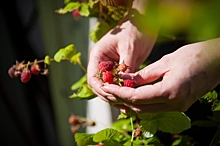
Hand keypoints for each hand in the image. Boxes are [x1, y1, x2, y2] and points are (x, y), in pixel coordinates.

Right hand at [87, 20, 156, 100]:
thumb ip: (125, 66)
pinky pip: (120, 85)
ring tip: (127, 107)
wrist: (144, 23)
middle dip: (109, 96)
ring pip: (110, 87)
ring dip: (116, 97)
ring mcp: (111, 68)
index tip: (111, 95)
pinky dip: (124, 93)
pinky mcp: (121, 71)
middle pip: (100, 86)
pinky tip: (131, 101)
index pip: (92, 77)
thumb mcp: (129, 48)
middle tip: (122, 104)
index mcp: (98, 56)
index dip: (100, 88)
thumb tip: (125, 85)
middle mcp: (102, 63)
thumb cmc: (135, 30)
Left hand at [101, 38, 219, 112]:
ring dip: (130, 101)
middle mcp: (174, 104)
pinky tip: (134, 92)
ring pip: (146, 109)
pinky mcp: (179, 105)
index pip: (136, 97)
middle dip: (122, 98)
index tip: (107, 86)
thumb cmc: (195, 56)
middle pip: (139, 107)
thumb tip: (125, 79)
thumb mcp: (165, 62)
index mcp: (170, 92)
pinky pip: (155, 107)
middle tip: (109, 88)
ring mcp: (178, 107)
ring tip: (118, 89)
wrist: (217, 60)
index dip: (119, 92)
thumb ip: (144, 74)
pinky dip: (142, 101)